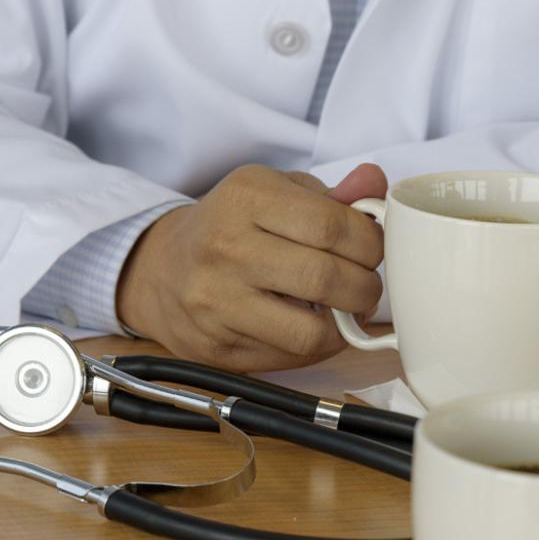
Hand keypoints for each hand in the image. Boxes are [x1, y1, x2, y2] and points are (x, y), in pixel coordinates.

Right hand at [116, 163, 387, 370]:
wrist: (163, 269)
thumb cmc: (234, 225)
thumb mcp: (277, 192)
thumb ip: (333, 194)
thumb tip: (375, 182)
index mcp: (245, 197)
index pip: (331, 226)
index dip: (370, 244)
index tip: (373, 249)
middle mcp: (225, 248)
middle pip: (325, 278)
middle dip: (365, 287)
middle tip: (365, 283)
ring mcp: (216, 302)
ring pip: (310, 332)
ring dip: (344, 324)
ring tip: (344, 307)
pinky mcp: (217, 347)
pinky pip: (291, 357)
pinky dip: (316, 345)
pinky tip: (312, 324)